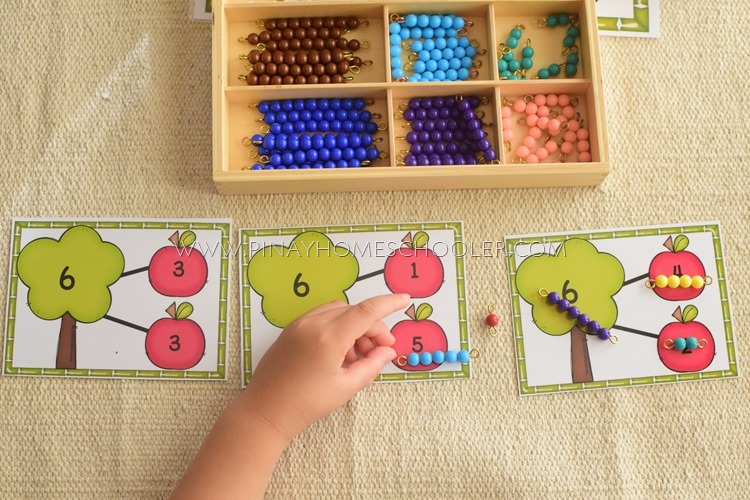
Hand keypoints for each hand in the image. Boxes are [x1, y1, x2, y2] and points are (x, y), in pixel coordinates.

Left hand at [239, 293, 410, 441]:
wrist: (265, 411)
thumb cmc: (304, 404)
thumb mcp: (346, 388)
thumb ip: (372, 365)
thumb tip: (387, 351)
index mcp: (328, 338)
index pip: (366, 311)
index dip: (389, 303)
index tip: (404, 298)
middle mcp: (313, 324)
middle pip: (354, 311)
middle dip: (372, 327)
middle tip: (380, 351)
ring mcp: (299, 324)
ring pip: (339, 310)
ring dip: (355, 326)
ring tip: (358, 356)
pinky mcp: (291, 328)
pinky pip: (322, 316)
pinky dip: (338, 326)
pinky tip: (341, 352)